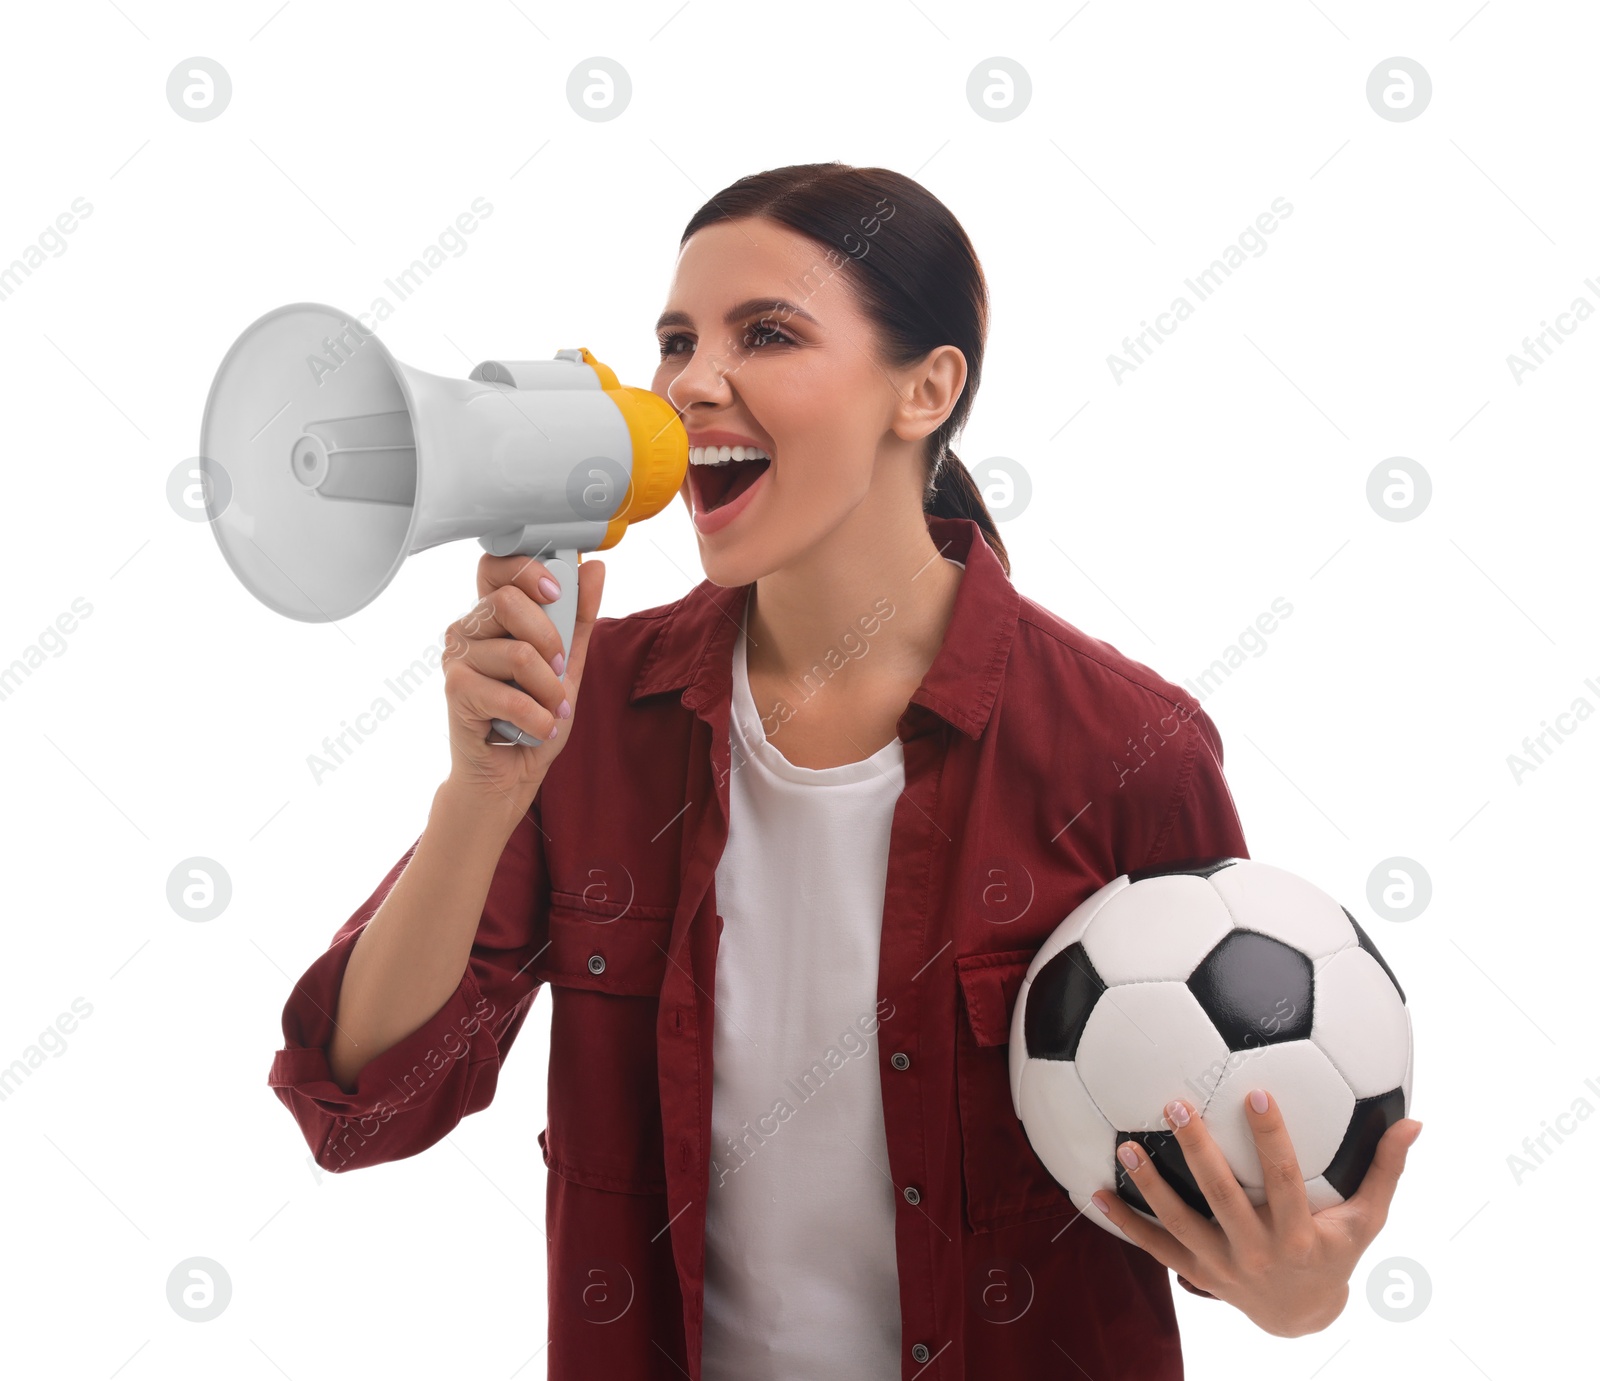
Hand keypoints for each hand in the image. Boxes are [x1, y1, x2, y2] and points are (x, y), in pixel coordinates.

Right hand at [441, 552, 604, 812]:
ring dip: (550, 691)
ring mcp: (457, 658)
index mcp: (492, 615)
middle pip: (507, 601)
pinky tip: (539, 728)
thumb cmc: (533, 716)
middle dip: (550, 639)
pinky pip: (510, 696)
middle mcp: (468, 629)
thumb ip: (578, 617)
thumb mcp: (568, 663)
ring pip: (518, 653)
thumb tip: (593, 568)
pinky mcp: (455, 691)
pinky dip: (538, 719)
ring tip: (552, 710)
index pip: (496, 566)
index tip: (556, 592)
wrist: (510, 774)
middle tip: (559, 670)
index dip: (527, 570)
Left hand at [1090, 1090, 1422, 1337]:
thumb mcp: (1367, 1220)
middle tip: (1176, 1103)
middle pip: (1223, 1197)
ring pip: (1179, 1223)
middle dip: (1198, 1151)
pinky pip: (1154, 1247)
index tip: (1257, 1089)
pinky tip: (1093, 1190)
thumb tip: (1414, 1122)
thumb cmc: (1336, 1252)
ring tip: (1124, 1145)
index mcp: (1299, 1235)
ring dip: (1150, 1185)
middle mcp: (1256, 1252)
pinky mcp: (1195, 1273)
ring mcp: (1221, 1266)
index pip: (1285, 1180)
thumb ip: (1385, 1170)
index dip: (1272, 1138)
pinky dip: (1124, 1221)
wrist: (1302, 1317)